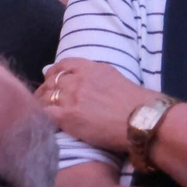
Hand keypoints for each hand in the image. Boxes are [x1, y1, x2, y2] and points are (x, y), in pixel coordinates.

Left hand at [37, 58, 158, 152]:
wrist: (145, 122)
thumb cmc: (140, 104)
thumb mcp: (117, 79)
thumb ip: (98, 77)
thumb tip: (87, 82)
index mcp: (91, 69)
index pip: (63, 65)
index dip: (55, 72)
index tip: (52, 79)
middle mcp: (78, 80)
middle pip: (52, 81)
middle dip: (47, 89)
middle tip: (45, 98)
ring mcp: (71, 97)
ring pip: (45, 96)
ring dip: (42, 102)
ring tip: (41, 109)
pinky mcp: (68, 116)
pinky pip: (45, 112)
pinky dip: (42, 115)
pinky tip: (43, 119)